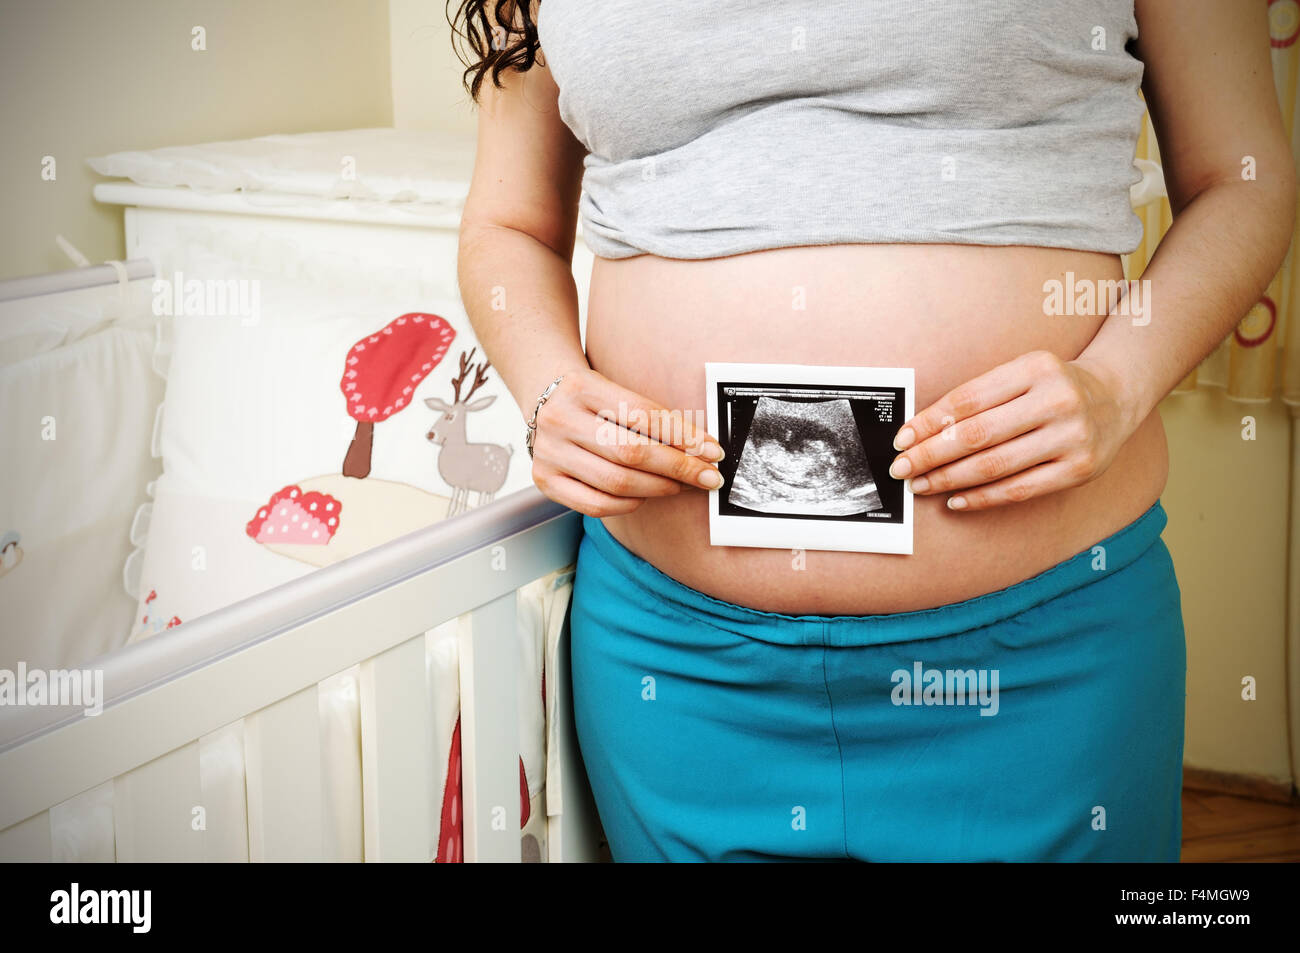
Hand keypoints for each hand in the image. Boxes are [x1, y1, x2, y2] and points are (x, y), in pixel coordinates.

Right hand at [530, 367, 725, 516]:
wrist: (544, 399)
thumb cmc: (592, 398)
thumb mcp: (616, 392)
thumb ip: (652, 419)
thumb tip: (701, 451)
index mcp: (581, 387)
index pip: (643, 415)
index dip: (683, 436)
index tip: (712, 451)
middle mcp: (560, 419)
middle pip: (631, 452)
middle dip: (678, 467)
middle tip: (707, 476)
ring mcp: (549, 452)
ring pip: (616, 482)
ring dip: (658, 487)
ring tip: (680, 485)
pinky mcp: (545, 480)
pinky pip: (595, 504)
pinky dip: (627, 504)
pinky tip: (644, 495)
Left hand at [888, 350, 1136, 511]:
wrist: (1117, 396)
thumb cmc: (1054, 385)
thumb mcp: (1022, 373)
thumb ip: (980, 397)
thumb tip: (922, 431)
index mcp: (1035, 368)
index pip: (968, 400)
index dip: (929, 422)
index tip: (902, 439)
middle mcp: (1056, 401)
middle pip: (977, 434)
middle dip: (931, 454)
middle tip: (902, 468)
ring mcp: (1071, 437)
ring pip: (995, 465)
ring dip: (950, 479)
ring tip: (922, 484)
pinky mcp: (1079, 469)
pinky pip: (1019, 490)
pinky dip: (982, 497)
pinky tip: (956, 499)